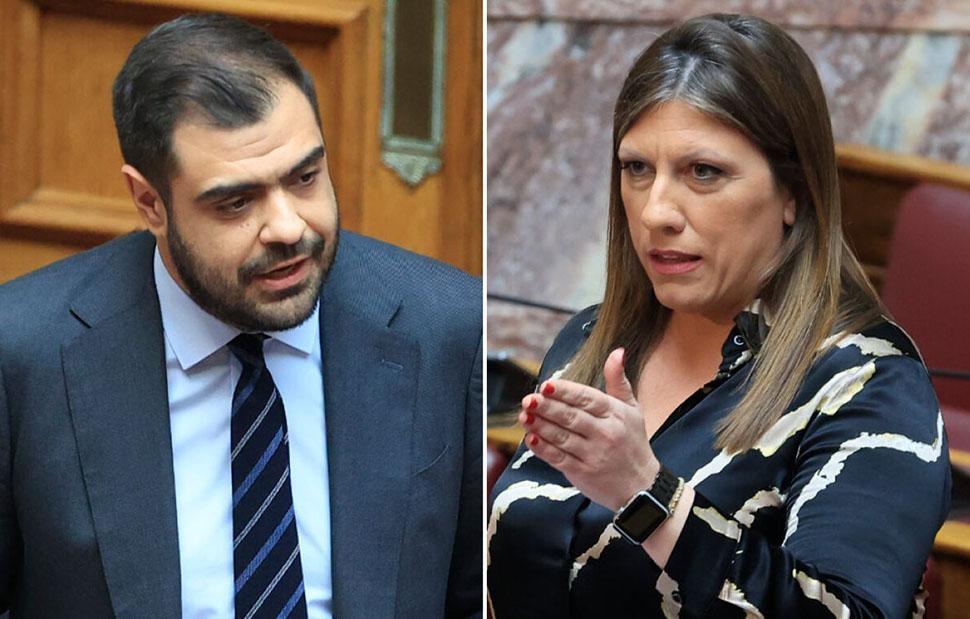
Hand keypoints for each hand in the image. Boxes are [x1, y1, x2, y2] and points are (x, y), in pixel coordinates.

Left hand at [519, 348, 661, 510]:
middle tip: (528, 399)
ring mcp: (594, 455)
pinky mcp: (583, 473)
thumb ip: (619, 381)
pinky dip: (544, 449)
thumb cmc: (633, 443)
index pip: (587, 399)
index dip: (565, 392)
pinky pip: (559, 459)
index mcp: (616, 414)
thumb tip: (617, 352)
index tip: (546, 385)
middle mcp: (606, 434)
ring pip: (563, 438)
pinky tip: (531, 438)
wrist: (642, 488)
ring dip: (541, 426)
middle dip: (547, 408)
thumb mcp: (632, 409)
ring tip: (524, 416)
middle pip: (572, 417)